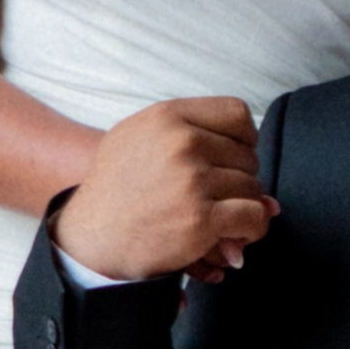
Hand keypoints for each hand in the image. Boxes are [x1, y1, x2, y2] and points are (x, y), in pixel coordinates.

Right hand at [53, 97, 275, 283]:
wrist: (91, 235)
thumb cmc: (117, 189)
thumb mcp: (139, 140)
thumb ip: (195, 145)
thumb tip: (258, 175)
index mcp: (167, 117)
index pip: (237, 113)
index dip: (245, 138)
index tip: (234, 158)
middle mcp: (182, 143)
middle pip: (247, 156)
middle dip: (240, 179)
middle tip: (217, 197)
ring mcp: (192, 180)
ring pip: (253, 188)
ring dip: (246, 207)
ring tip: (222, 218)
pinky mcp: (200, 218)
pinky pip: (253, 216)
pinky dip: (253, 228)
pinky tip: (236, 235)